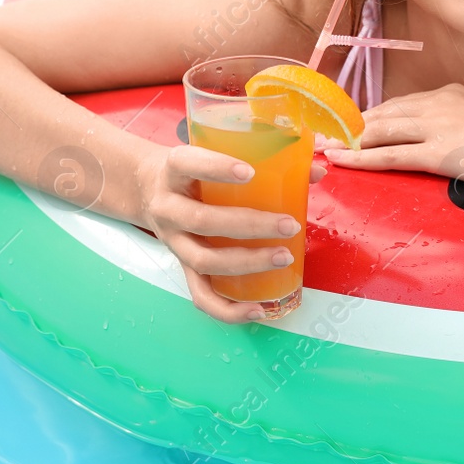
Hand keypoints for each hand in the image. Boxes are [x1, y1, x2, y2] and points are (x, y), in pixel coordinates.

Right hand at [134, 144, 322, 323]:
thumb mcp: (213, 153)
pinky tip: (258, 309)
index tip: (250, 172)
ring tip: (284, 257)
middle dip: (249, 225)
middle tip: (288, 224)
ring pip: (203, 260)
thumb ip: (261, 159)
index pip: (189, 163)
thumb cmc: (194, 170)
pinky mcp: (181, 266)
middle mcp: (168, 206)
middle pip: (202, 220)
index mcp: (174, 169)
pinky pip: (201, 295)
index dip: (216, 168)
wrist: (147, 188)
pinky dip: (228, 310)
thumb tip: (316, 171)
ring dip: (247, 262)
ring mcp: (173, 241)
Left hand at [318, 82, 463, 205]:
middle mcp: (441, 103)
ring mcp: (439, 125)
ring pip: (380, 131)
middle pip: (383, 113)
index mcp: (453, 94)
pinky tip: (340, 160)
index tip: (349, 125)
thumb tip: (453, 142)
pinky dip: (360, 158)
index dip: (371, 116)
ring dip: (346, 140)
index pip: (400, 104)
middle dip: (349, 125)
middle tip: (321, 133)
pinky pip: (389, 155)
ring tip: (320, 147)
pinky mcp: (439, 152)